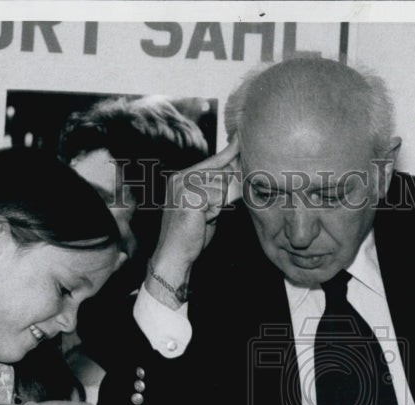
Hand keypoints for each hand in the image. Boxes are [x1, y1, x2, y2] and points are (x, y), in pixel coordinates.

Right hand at [152, 136, 239, 268]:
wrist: (174, 256)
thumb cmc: (192, 235)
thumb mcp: (207, 207)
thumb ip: (217, 190)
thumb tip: (239, 172)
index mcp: (181, 178)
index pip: (212, 161)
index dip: (229, 152)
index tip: (241, 138)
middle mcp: (180, 178)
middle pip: (221, 173)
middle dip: (227, 191)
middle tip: (209, 211)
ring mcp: (182, 186)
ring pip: (222, 186)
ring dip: (220, 205)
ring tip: (203, 217)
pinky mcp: (189, 196)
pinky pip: (219, 197)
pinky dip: (216, 211)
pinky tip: (202, 219)